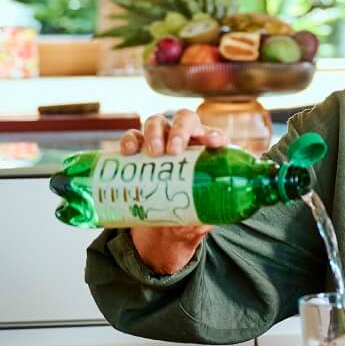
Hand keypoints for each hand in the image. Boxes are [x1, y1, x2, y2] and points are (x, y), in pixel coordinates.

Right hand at [121, 111, 222, 272]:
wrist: (163, 224)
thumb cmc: (189, 211)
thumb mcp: (199, 214)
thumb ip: (202, 214)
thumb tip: (199, 221)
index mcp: (206, 152)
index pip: (215, 136)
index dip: (215, 136)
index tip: (213, 143)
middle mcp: (184, 140)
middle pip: (185, 120)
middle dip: (180, 131)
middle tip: (173, 151)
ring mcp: (161, 141)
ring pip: (157, 122)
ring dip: (155, 133)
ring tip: (154, 152)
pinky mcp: (139, 150)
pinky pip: (132, 137)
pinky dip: (130, 140)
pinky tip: (129, 151)